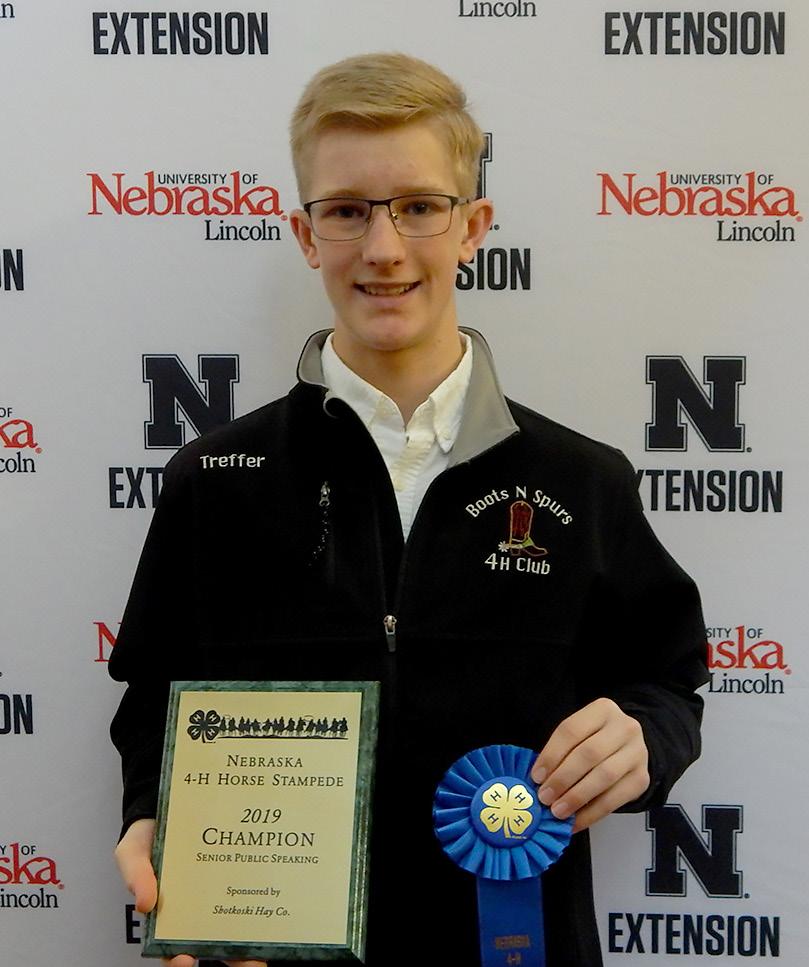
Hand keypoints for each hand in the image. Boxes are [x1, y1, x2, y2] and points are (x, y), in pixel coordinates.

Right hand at [114, 818, 264, 966]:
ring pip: (236, 924)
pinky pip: (249, 889)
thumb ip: (136, 875)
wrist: (173, 806)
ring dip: (252, 941)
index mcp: (168, 913)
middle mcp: (196, 909)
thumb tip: (144, 904)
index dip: (178, 960)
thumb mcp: (133, 853)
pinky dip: (261, 897)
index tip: (185, 960)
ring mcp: (218, 892)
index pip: (172, 948)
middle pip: (213, 943)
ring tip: (268, 951)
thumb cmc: (147, 836)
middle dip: (232, 959)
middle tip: (249, 966)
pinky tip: (275, 901)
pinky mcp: (234, 873)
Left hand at [530, 698, 649, 833]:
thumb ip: (561, 751)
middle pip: (589, 753)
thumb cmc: (594, 739)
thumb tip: (538, 781)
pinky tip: (575, 821)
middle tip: (545, 797)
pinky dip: (592, 814)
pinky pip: (615, 799)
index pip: (571, 730)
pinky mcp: (642, 778)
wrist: (630, 747)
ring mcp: (637, 753)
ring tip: (557, 811)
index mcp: (602, 709)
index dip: (551, 755)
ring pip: (604, 776)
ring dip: (577, 797)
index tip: (536, 777)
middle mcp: (624, 727)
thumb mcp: (580, 734)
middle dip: (563, 778)